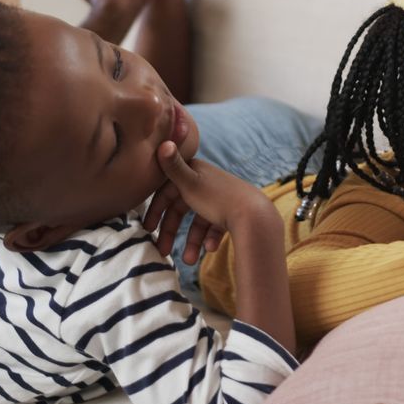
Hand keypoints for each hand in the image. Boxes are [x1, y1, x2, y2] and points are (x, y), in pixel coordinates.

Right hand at [142, 141, 277, 264]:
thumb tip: (164, 142)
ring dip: (193, 242)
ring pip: (199, 221)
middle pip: (182, 208)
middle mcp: (207, 183)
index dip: (156, 209)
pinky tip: (211, 249)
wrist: (255, 216)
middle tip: (162, 251)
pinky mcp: (232, 211)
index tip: (148, 229)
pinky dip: (211, 238)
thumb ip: (173, 166)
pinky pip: (216, 226)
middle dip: (172, 231)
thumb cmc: (218, 200)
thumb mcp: (190, 184)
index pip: (168, 191)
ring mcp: (220, 198)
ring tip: (189, 261)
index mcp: (195, 172)